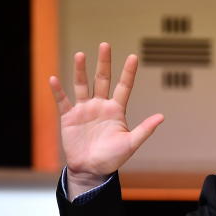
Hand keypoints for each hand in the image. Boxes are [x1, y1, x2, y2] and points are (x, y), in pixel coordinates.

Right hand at [49, 42, 164, 196]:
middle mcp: (100, 105)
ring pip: (82, 85)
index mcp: (116, 110)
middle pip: (102, 79)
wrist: (91, 170)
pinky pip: (63, 101)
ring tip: (81, 55)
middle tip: (105, 45)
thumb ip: (144, 129)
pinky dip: (58, 90)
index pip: (123, 86)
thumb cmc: (112, 158)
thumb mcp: (130, 144)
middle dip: (104, 63)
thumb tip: (162, 117)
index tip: (134, 57)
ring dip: (81, 70)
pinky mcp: (69, 117)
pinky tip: (54, 79)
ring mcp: (84, 110)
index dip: (128, 72)